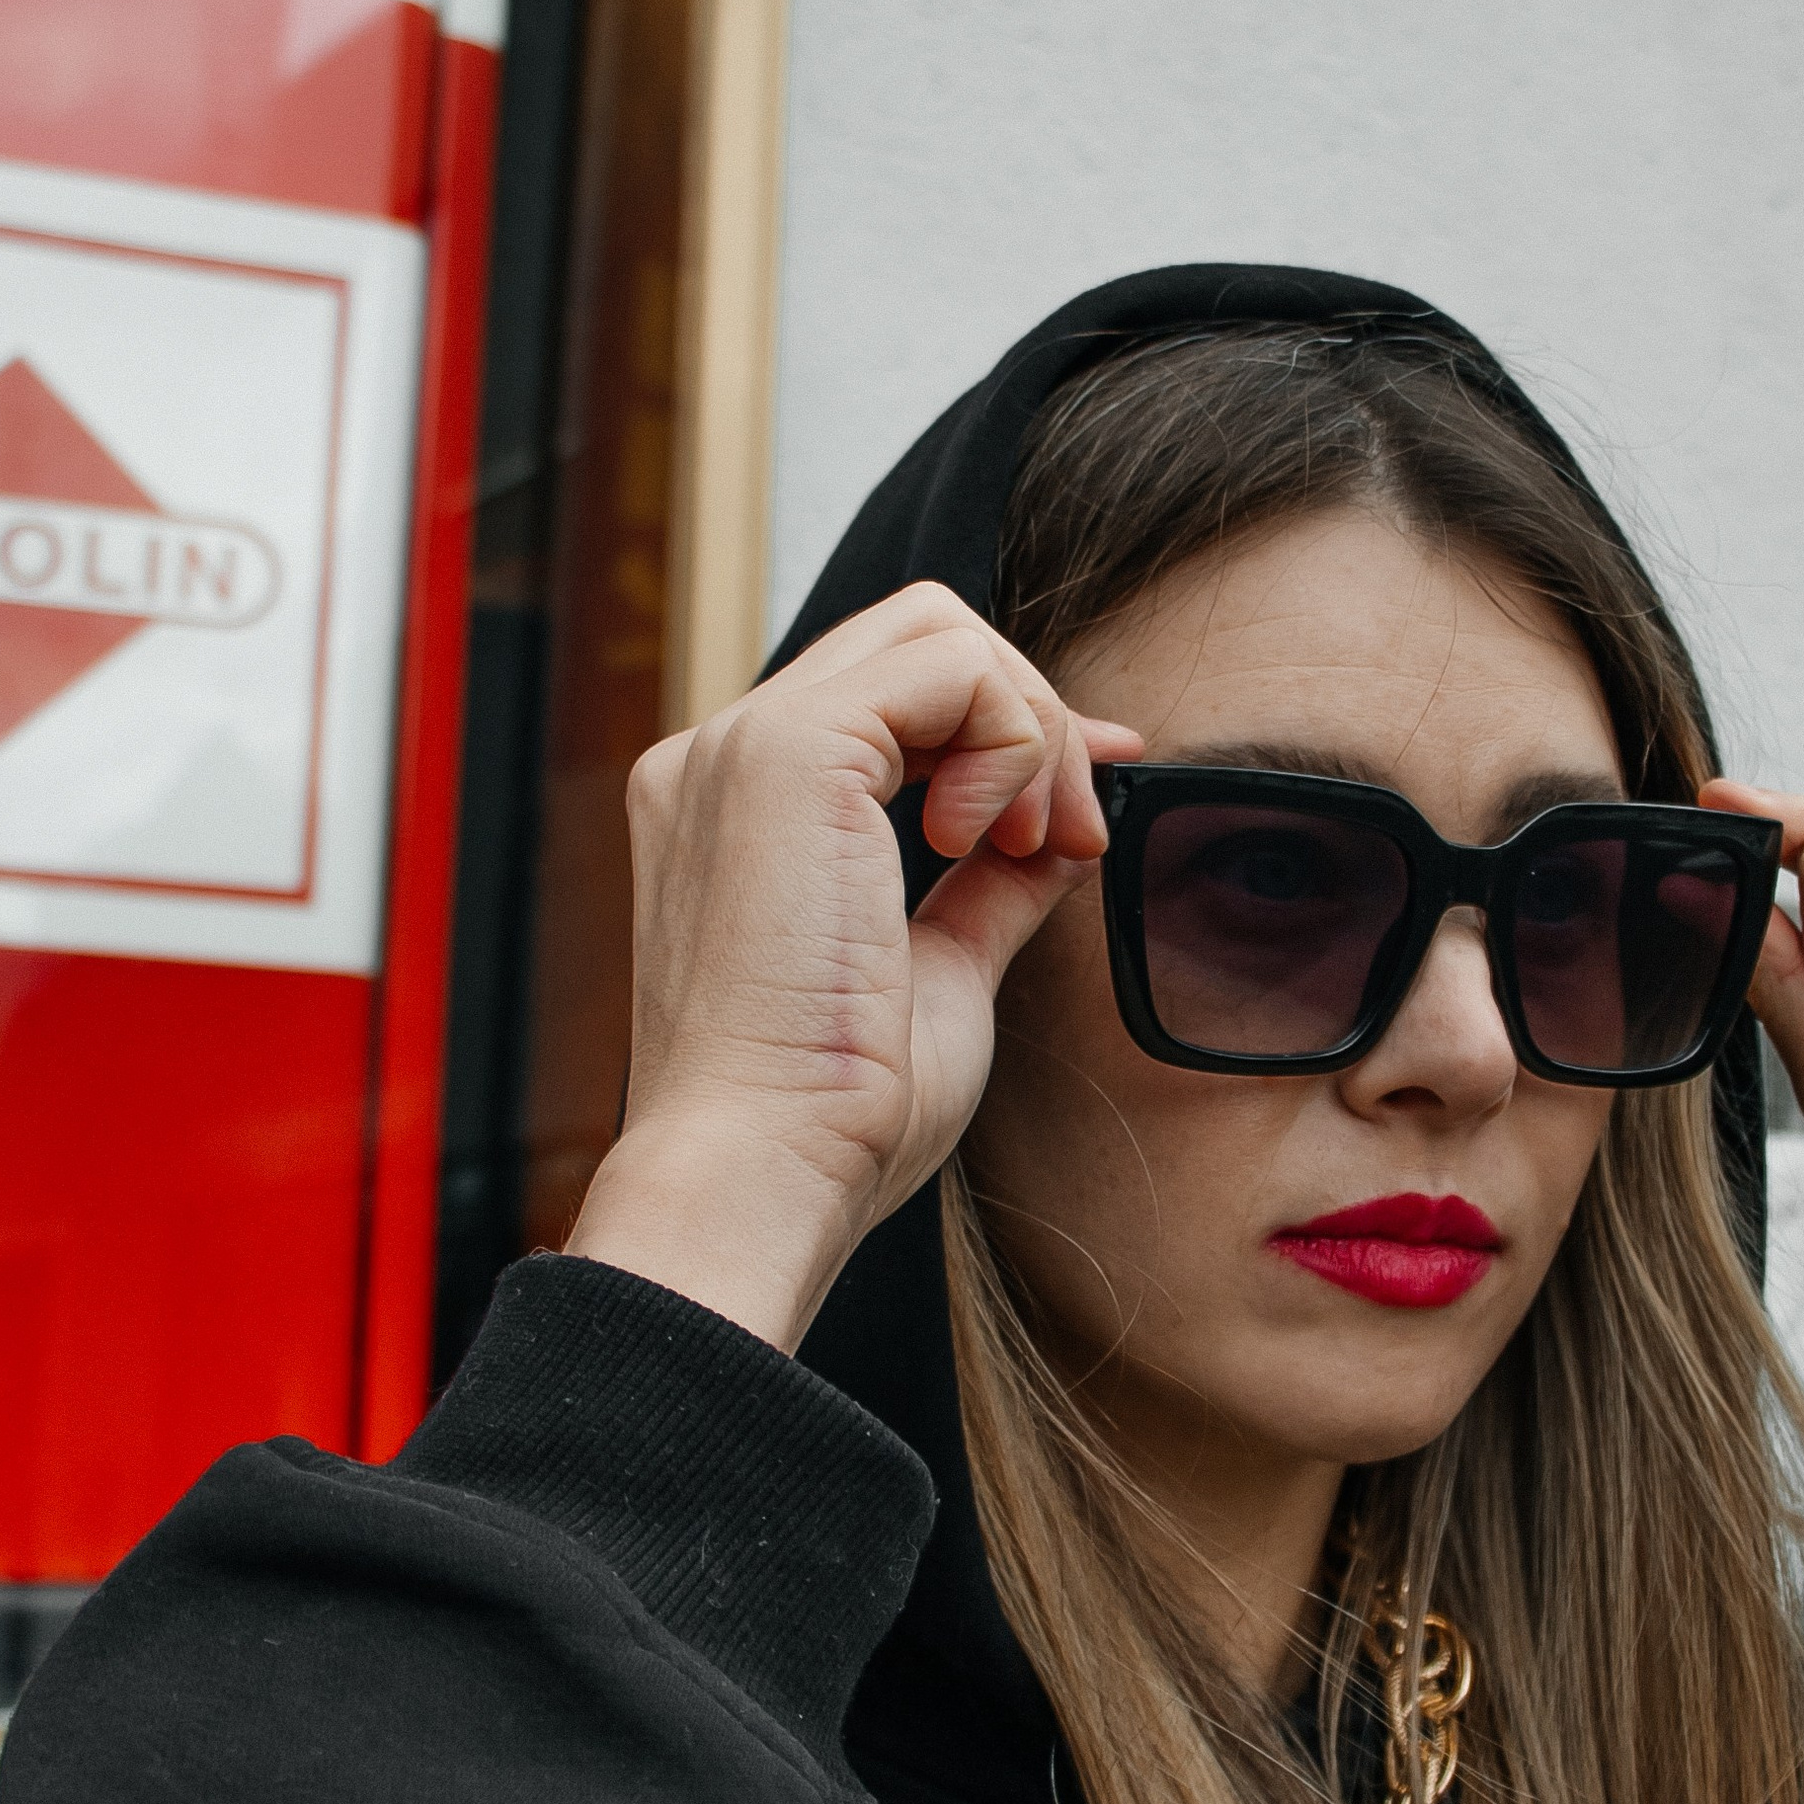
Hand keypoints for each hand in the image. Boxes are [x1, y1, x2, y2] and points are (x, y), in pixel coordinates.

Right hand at [566, 585, 1140, 1350]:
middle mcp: (719, 757)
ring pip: (937, 631)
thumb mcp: (939, 974)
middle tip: (1070, 837)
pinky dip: (1013, 742)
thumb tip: (1059, 834)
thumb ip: (988, 889)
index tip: (1083, 814)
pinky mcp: (786, 749)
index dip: (1009, 731)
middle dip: (1029, 716)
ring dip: (1031, 730)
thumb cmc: (834, 1113)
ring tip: (1040, 849)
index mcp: (734, 808)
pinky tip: (994, 843)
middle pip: (915, 636)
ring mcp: (740, 743)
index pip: (890, 698)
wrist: (763, 1172)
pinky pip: (951, 668)